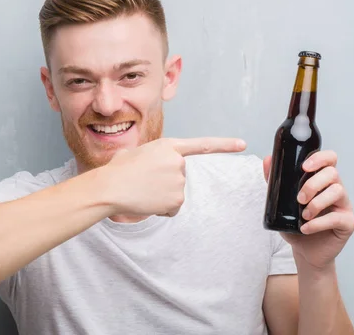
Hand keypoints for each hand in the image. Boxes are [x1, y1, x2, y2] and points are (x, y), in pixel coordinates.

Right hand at [102, 137, 245, 216]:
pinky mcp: (177, 200)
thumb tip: (145, 165)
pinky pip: (171, 208)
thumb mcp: (134, 152)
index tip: (242, 145)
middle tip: (143, 181)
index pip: (202, 145)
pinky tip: (147, 201)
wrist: (111, 187)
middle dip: (164, 181)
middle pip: (178, 176)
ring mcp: (179, 181)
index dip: (224, 145)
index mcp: (169, 146)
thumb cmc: (117, 170)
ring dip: (161, 195)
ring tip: (142, 190)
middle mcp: (178, 162)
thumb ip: (149, 156)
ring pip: (175, 193)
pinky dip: (160, 208)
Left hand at [263, 150, 353, 269]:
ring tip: (303, 215)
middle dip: (312, 184)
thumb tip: (268, 160)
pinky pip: (337, 217)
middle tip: (299, 198)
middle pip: (332, 173)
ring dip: (316, 203)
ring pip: (337, 191)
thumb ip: (275, 181)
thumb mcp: (281, 201)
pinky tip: (306, 228)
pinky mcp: (348, 222)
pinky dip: (318, 223)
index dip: (320, 158)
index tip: (304, 167)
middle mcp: (336, 189)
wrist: (303, 250)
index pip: (330, 159)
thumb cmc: (295, 223)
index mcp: (322, 180)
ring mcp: (344, 205)